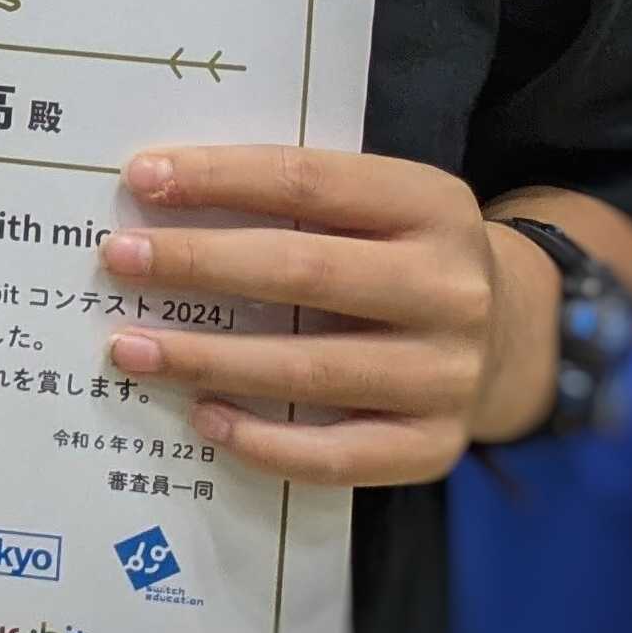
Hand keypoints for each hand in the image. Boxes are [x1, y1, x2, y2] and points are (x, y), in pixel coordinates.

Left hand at [99, 147, 536, 484]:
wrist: (513, 335)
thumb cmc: (399, 256)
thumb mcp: (376, 205)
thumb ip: (293, 198)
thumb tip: (159, 195)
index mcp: (430, 207)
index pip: (310, 182)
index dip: (221, 177)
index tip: (141, 177)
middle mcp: (450, 289)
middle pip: (305, 272)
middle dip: (200, 263)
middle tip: (118, 258)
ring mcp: (447, 374)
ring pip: (310, 369)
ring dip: (208, 359)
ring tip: (129, 348)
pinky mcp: (434, 445)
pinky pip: (337, 454)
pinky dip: (263, 442)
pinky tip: (202, 417)